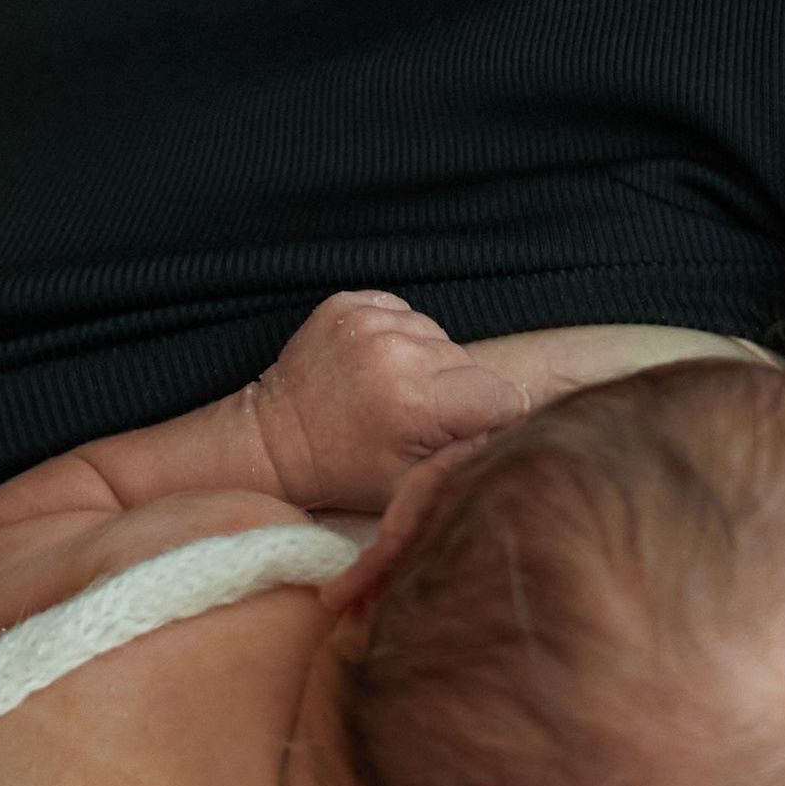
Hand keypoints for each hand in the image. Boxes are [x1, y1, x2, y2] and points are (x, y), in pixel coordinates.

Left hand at [246, 293, 526, 512]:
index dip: (490, 417)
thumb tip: (511, 428)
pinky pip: (404, 313)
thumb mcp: (414, 483)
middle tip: (415, 418)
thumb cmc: (346, 471)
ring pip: (438, 336)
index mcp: (415, 402)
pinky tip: (375, 366)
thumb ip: (469, 454)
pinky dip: (399, 338)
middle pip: (469, 364)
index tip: (460, 431)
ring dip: (426, 362)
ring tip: (390, 391)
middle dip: (454, 391)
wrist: (274, 441)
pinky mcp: (349, 302)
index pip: (500, 395)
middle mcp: (394, 352)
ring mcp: (368, 320)